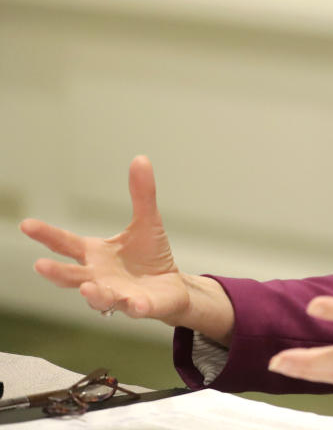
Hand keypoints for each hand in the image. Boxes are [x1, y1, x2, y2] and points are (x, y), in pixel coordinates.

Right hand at [20, 155, 189, 323]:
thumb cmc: (151, 256)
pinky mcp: (139, 307)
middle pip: (72, 276)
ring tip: (87, 287)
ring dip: (93, 293)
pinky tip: (136, 304)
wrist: (172, 286)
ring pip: (98, 296)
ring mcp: (116, 294)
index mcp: (95, 254)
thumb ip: (142, 194)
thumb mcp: (147, 222)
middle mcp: (98, 276)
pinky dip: (134, 307)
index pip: (66, 244)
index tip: (26, 224)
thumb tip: (140, 159)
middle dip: (57, 272)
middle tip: (41, 265)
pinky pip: (134, 308)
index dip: (46, 235)